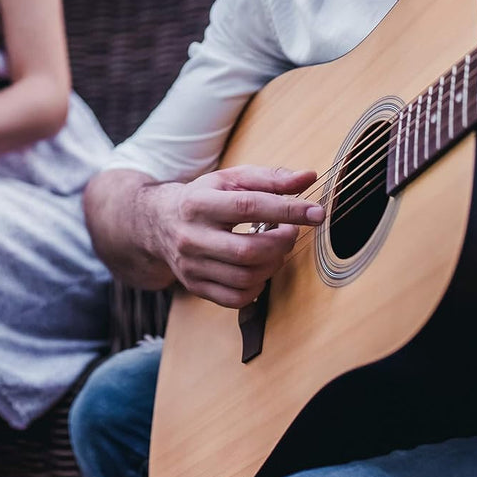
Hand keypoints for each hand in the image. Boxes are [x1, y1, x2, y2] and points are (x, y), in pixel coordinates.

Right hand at [154, 166, 322, 308]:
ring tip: (275, 248)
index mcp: (199, 202)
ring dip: (273, 264)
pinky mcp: (194, 286)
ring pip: (245, 276)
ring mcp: (191, 265)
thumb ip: (270, 178)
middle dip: (281, 243)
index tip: (316, 212)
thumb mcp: (230, 179)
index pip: (249, 206)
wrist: (159, 222)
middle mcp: (191, 235)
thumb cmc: (204, 197)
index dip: (287, 211)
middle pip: (248, 250)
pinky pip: (236, 298)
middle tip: (290, 232)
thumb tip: (308, 177)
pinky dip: (258, 286)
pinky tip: (259, 269)